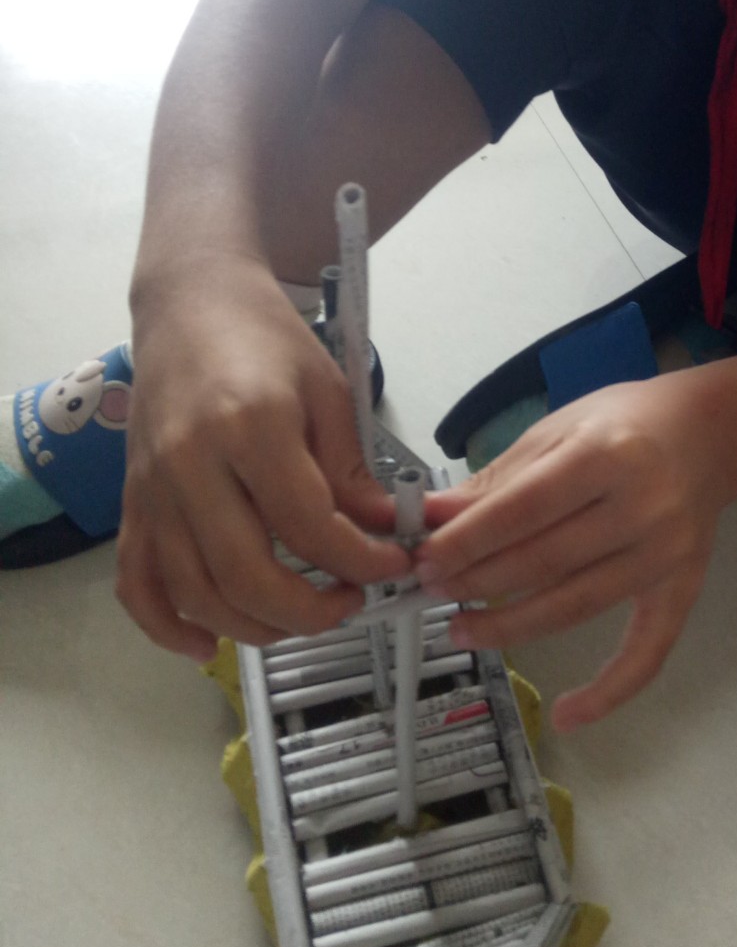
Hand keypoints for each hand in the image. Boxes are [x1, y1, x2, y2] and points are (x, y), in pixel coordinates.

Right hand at [116, 256, 410, 661]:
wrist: (191, 301)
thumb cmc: (267, 339)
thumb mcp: (329, 392)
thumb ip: (351, 472)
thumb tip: (383, 536)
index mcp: (249, 427)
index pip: (310, 526)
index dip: (361, 561)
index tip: (395, 565)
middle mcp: (190, 465)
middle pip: (247, 575)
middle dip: (312, 610)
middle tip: (352, 601)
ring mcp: (152, 489)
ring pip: (196, 593)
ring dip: (256, 627)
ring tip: (304, 614)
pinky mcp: (132, 503)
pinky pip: (137, 585)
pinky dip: (166, 627)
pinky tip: (208, 645)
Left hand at [415, 371, 735, 730]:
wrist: (708, 433)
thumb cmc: (625, 423)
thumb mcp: (557, 431)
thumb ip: (498, 480)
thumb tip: (432, 519)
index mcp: (606, 455)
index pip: (524, 510)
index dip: (468, 541)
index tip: (424, 560)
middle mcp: (642, 507)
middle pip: (545, 561)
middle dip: (477, 581)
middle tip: (430, 591)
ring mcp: (665, 555)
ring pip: (576, 606)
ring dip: (511, 626)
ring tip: (462, 630)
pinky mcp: (682, 589)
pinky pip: (648, 651)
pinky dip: (610, 690)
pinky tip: (568, 715)